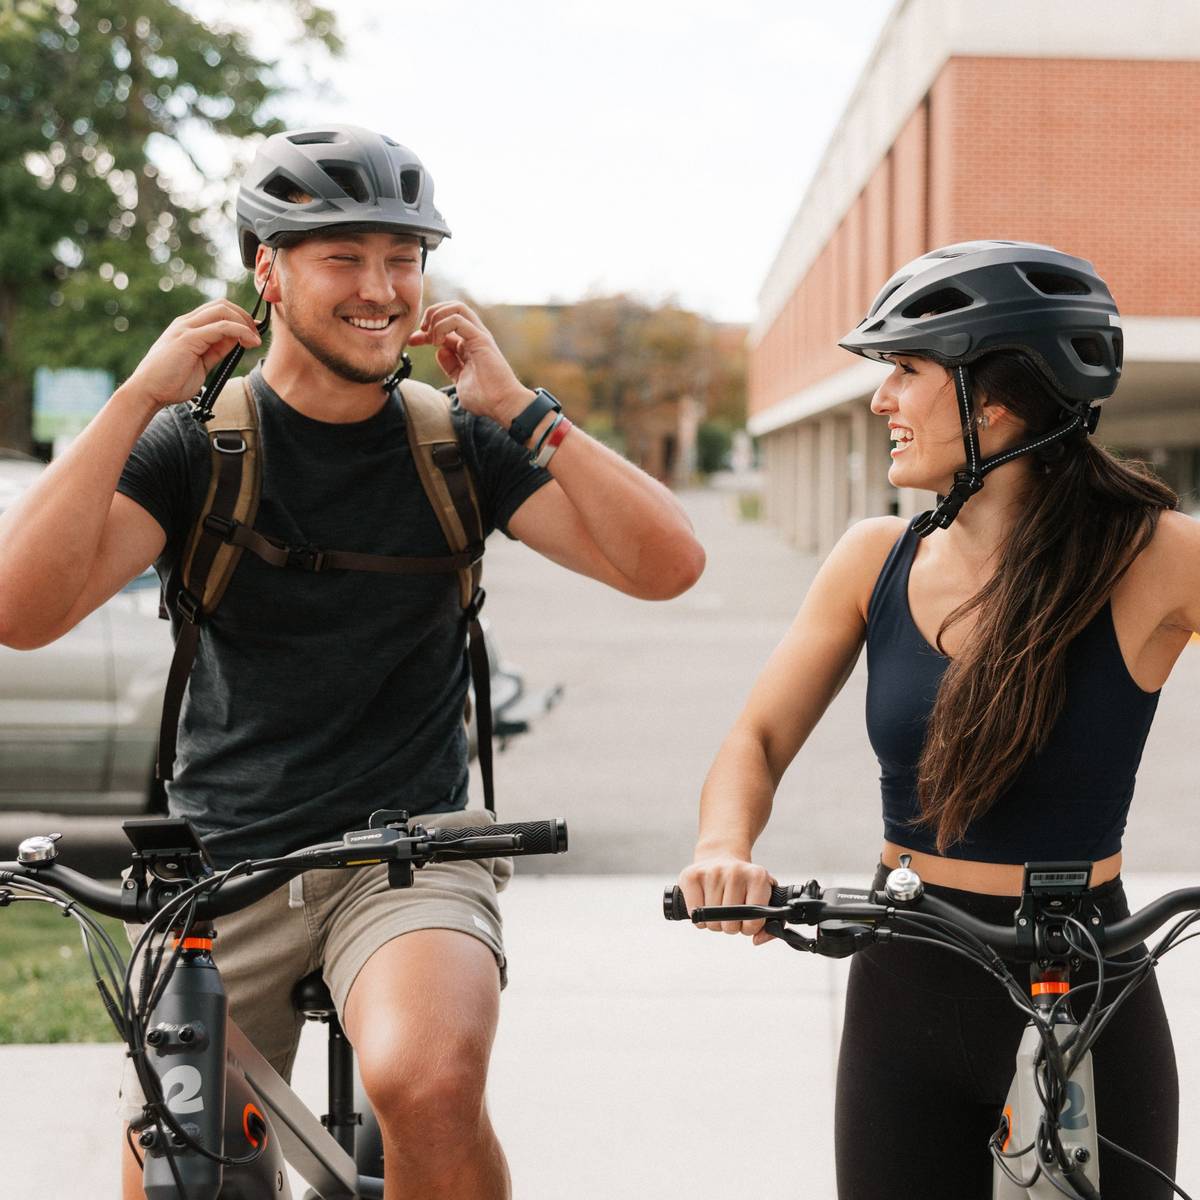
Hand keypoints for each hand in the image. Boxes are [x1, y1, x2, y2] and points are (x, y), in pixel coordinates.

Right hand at [125, 300, 261, 410]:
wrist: (148, 392)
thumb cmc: (171, 382)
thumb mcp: (201, 363)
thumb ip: (216, 350)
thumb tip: (237, 341)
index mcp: (187, 327)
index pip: (217, 311)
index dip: (239, 319)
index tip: (253, 334)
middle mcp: (186, 323)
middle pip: (222, 305)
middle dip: (244, 317)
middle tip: (257, 335)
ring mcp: (186, 328)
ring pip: (222, 311)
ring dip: (245, 323)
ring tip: (255, 340)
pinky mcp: (188, 338)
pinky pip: (221, 327)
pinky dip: (240, 331)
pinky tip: (250, 342)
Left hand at [408, 301, 533, 427]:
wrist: (502, 405)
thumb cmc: (485, 398)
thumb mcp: (460, 380)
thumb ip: (450, 366)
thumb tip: (440, 352)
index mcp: (469, 345)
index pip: (444, 326)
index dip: (425, 331)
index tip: (411, 341)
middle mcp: (474, 336)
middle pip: (451, 309)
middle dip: (431, 315)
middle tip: (420, 332)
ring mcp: (478, 336)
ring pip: (456, 307)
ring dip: (436, 316)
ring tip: (429, 335)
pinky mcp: (481, 339)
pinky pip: (458, 320)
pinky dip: (442, 326)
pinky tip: (437, 342)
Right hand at [677, 856, 776, 942]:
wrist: (720, 855)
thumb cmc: (743, 883)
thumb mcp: (763, 897)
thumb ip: (769, 925)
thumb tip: (757, 940)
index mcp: (758, 877)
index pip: (753, 921)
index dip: (749, 928)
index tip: (746, 920)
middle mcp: (736, 872)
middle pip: (730, 924)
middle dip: (730, 925)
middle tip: (731, 913)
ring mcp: (712, 872)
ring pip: (711, 921)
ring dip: (714, 921)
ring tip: (718, 907)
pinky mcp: (691, 875)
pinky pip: (693, 912)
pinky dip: (698, 917)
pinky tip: (704, 904)